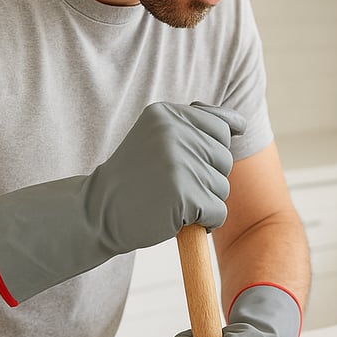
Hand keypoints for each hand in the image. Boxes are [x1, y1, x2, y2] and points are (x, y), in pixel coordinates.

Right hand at [0, 102, 244, 304]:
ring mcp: (179, 163)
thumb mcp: (156, 138)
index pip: (221, 127)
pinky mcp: (185, 194)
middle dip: (206, 178)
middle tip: (171, 185)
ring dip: (203, 201)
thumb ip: (193, 125)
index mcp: (168, 114)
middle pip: (224, 158)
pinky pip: (218, 211)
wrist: (97, 212)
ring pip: (222, 187)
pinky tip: (177, 218)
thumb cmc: (134, 178)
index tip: (187, 164)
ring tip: (169, 200)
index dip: (212, 152)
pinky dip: (205, 221)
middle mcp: (174, 133)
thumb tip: (239, 124)